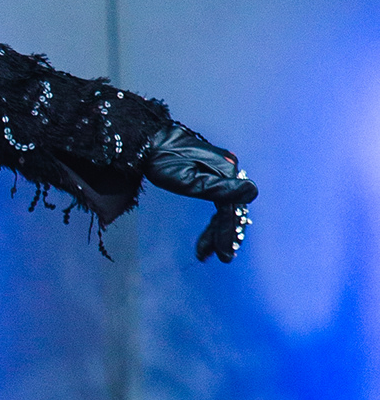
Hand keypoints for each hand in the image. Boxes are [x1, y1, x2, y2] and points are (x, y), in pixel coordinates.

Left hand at [141, 124, 256, 262]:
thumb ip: (219, 189)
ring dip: (218, 229)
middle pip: (230, 208)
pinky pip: (218, 199)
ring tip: (207, 250)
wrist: (147, 143)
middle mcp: (227, 169)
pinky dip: (213, 217)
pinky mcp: (211, 171)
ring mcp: (220, 170)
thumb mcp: (188, 180)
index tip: (225, 255)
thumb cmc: (162, 162)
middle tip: (219, 256)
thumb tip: (252, 192)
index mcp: (225, 171)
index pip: (231, 209)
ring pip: (224, 206)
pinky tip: (208, 233)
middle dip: (223, 235)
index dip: (228, 233)